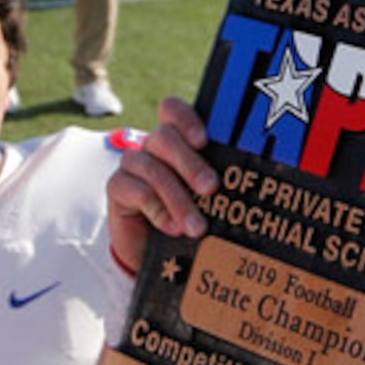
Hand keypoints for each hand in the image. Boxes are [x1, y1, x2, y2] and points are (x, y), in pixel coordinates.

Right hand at [104, 94, 212, 277]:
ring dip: (178, 198)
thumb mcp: (210, 197)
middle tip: (211, 188)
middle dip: (190, 163)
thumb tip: (246, 181)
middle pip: (164, 137)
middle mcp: (154, 147)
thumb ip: (218, 181)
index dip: (185, 119)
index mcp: (179, 140)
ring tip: (196, 227)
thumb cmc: (192, 217)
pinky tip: (173, 229)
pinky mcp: (118, 186)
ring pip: (152, 168)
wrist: (161, 254)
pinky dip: (159, 211)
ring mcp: (134, 165)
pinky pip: (137, 191)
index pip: (173, 111)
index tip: (204, 141)